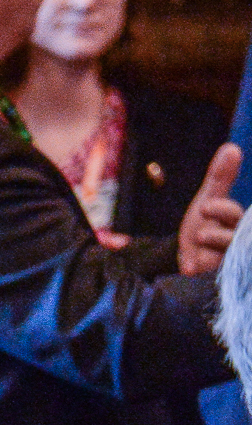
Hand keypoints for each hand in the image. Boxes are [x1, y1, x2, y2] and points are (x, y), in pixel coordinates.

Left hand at [179, 144, 241, 276]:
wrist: (185, 257)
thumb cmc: (202, 224)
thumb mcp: (209, 199)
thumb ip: (220, 177)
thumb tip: (232, 147)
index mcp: (240, 222)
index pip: (235, 215)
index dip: (223, 210)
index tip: (205, 206)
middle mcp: (239, 243)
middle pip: (237, 237)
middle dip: (217, 231)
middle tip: (200, 228)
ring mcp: (230, 262)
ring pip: (225, 254)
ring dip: (208, 247)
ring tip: (196, 241)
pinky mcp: (216, 277)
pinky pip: (210, 274)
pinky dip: (197, 269)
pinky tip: (190, 269)